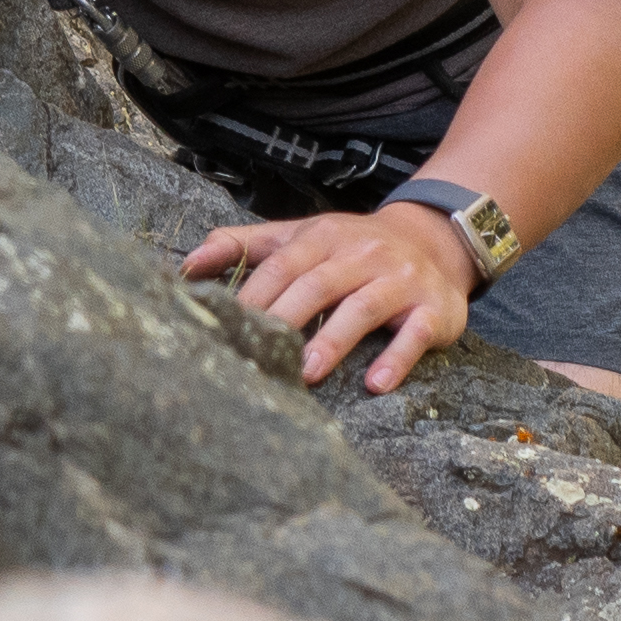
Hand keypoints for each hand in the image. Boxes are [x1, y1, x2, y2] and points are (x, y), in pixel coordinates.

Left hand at [184, 202, 480, 393]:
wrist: (433, 239)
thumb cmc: (350, 247)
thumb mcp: (301, 236)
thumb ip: (244, 246)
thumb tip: (188, 266)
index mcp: (323, 237)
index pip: (283, 265)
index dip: (255, 294)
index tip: (229, 326)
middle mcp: (362, 255)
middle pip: (318, 284)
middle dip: (287, 318)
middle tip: (259, 356)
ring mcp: (399, 280)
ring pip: (363, 307)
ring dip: (334, 340)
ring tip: (308, 373)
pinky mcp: (433, 309)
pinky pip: (416, 333)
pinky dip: (397, 357)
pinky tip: (376, 384)